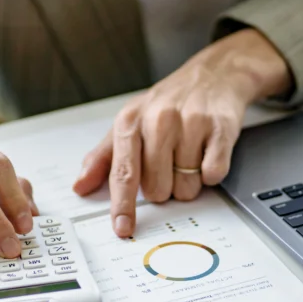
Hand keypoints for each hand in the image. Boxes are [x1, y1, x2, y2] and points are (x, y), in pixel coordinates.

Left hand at [73, 29, 291, 236]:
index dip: (123, 205)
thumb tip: (81, 186)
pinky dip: (211, 173)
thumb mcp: (130, 122)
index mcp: (131, 122)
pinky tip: (207, 152)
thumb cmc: (168, 103)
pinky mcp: (221, 128)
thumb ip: (103, 158)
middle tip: (170, 163)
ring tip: (190, 154)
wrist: (214, 74)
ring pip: (186, 186)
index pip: (123, 173)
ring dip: (189, 181)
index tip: (123, 228)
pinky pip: (214, 174)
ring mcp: (191, 123)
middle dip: (165, 186)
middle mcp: (159, 120)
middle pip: (158, 188)